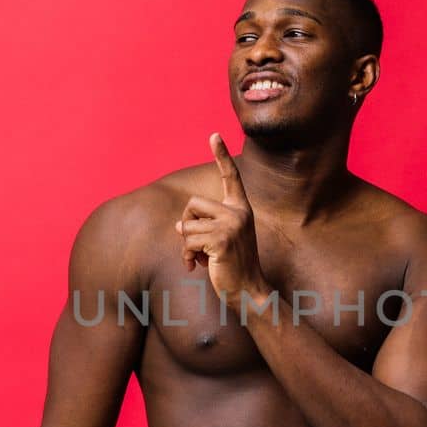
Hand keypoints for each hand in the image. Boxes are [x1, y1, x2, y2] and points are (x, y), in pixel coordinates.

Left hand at [176, 133, 268, 301]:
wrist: (248, 292)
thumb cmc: (231, 267)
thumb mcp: (218, 240)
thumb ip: (202, 226)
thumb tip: (179, 225)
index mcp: (241, 209)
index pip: (230, 177)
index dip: (222, 155)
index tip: (214, 135)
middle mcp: (239, 212)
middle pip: (193, 203)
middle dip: (186, 224)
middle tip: (194, 246)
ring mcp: (232, 225)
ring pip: (187, 225)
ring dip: (186, 246)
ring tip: (198, 259)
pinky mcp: (222, 241)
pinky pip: (188, 240)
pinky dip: (187, 255)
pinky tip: (197, 266)